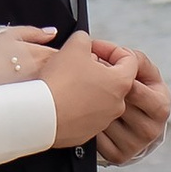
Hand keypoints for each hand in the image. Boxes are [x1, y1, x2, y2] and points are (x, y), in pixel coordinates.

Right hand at [37, 31, 139, 148]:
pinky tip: (63, 99)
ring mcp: (102, 121)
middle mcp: (117, 104)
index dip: (110, 49)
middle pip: (114, 80)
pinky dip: (77, 106)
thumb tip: (85, 42)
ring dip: (88, 88)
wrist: (40, 114)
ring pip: (100, 98)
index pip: (129, 60)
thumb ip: (85, 38)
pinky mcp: (86, 133)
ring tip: (68, 81)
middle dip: (98, 68)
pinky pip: (86, 115)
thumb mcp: (74, 45)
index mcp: (121, 82)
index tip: (94, 48)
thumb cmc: (60, 81)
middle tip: (78, 63)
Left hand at [89, 38, 168, 163]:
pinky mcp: (118, 156)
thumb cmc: (139, 92)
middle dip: (102, 90)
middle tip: (88, 79)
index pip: (135, 89)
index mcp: (160, 107)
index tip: (101, 67)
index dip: (116, 76)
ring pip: (105, 120)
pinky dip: (88, 123)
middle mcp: (150, 130)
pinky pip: (96, 136)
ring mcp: (134, 145)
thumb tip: (122, 54)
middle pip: (118, 106)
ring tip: (85, 94)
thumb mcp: (145, 75)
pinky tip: (85, 113)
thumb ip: (135, 59)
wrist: (138, 124)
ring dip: (91, 105)